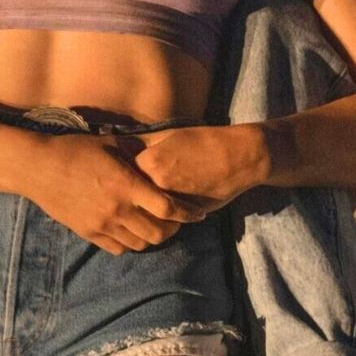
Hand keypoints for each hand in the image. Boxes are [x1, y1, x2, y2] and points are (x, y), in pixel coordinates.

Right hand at [21, 133, 200, 253]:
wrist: (39, 168)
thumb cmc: (77, 149)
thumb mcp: (112, 143)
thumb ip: (139, 151)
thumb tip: (162, 152)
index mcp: (127, 185)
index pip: (168, 208)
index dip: (188, 213)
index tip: (200, 213)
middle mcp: (117, 209)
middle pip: (158, 233)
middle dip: (173, 229)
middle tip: (176, 220)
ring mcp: (102, 224)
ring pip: (140, 244)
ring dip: (152, 237)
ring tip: (155, 226)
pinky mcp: (88, 233)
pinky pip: (118, 248)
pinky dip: (131, 243)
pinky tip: (132, 230)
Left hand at [131, 125, 268, 217]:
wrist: (237, 157)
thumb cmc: (204, 142)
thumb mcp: (170, 135)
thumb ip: (145, 144)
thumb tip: (123, 147)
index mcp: (148, 160)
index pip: (121, 177)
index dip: (120, 181)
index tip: (118, 182)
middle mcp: (155, 181)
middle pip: (130, 198)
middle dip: (129, 200)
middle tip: (125, 201)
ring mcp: (170, 200)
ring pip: (146, 213)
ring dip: (144, 214)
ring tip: (143, 212)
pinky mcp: (185, 214)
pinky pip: (166, 220)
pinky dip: (164, 219)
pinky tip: (165, 215)